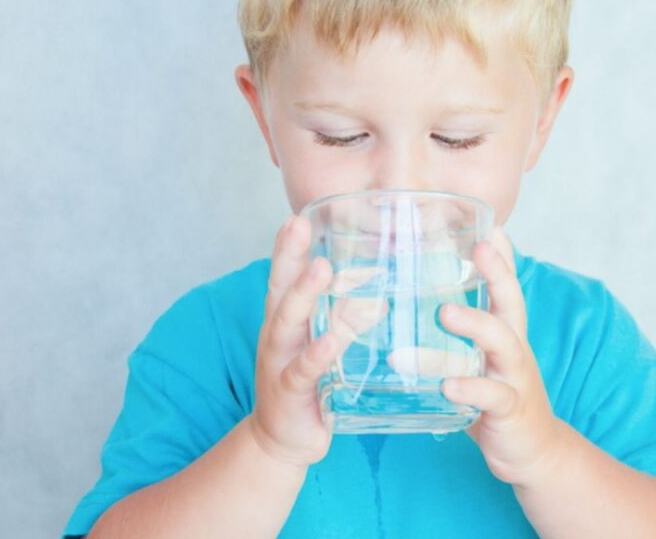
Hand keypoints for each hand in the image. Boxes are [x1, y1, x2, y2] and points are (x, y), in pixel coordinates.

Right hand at [247, 215, 386, 467]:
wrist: (282, 439)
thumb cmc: (307, 384)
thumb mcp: (322, 346)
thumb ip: (343, 319)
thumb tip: (379, 294)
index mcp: (285, 321)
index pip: (283, 276)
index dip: (288, 247)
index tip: (297, 215)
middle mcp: (277, 335)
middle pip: (279, 289)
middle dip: (290, 256)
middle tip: (300, 225)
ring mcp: (279, 362)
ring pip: (287, 322)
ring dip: (303, 294)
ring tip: (320, 268)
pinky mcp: (290, 392)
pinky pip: (304, 370)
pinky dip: (317, 354)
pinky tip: (331, 340)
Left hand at [438, 228, 565, 487]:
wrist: (533, 450)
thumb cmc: (497, 395)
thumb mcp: (483, 358)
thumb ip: (463, 329)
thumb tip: (430, 298)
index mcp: (505, 331)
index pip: (505, 285)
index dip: (500, 255)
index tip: (488, 222)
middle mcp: (514, 347)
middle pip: (512, 301)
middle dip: (498, 272)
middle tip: (478, 247)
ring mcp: (514, 377)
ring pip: (502, 343)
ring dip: (475, 325)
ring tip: (444, 313)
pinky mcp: (508, 410)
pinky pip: (490, 396)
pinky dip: (468, 388)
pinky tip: (446, 385)